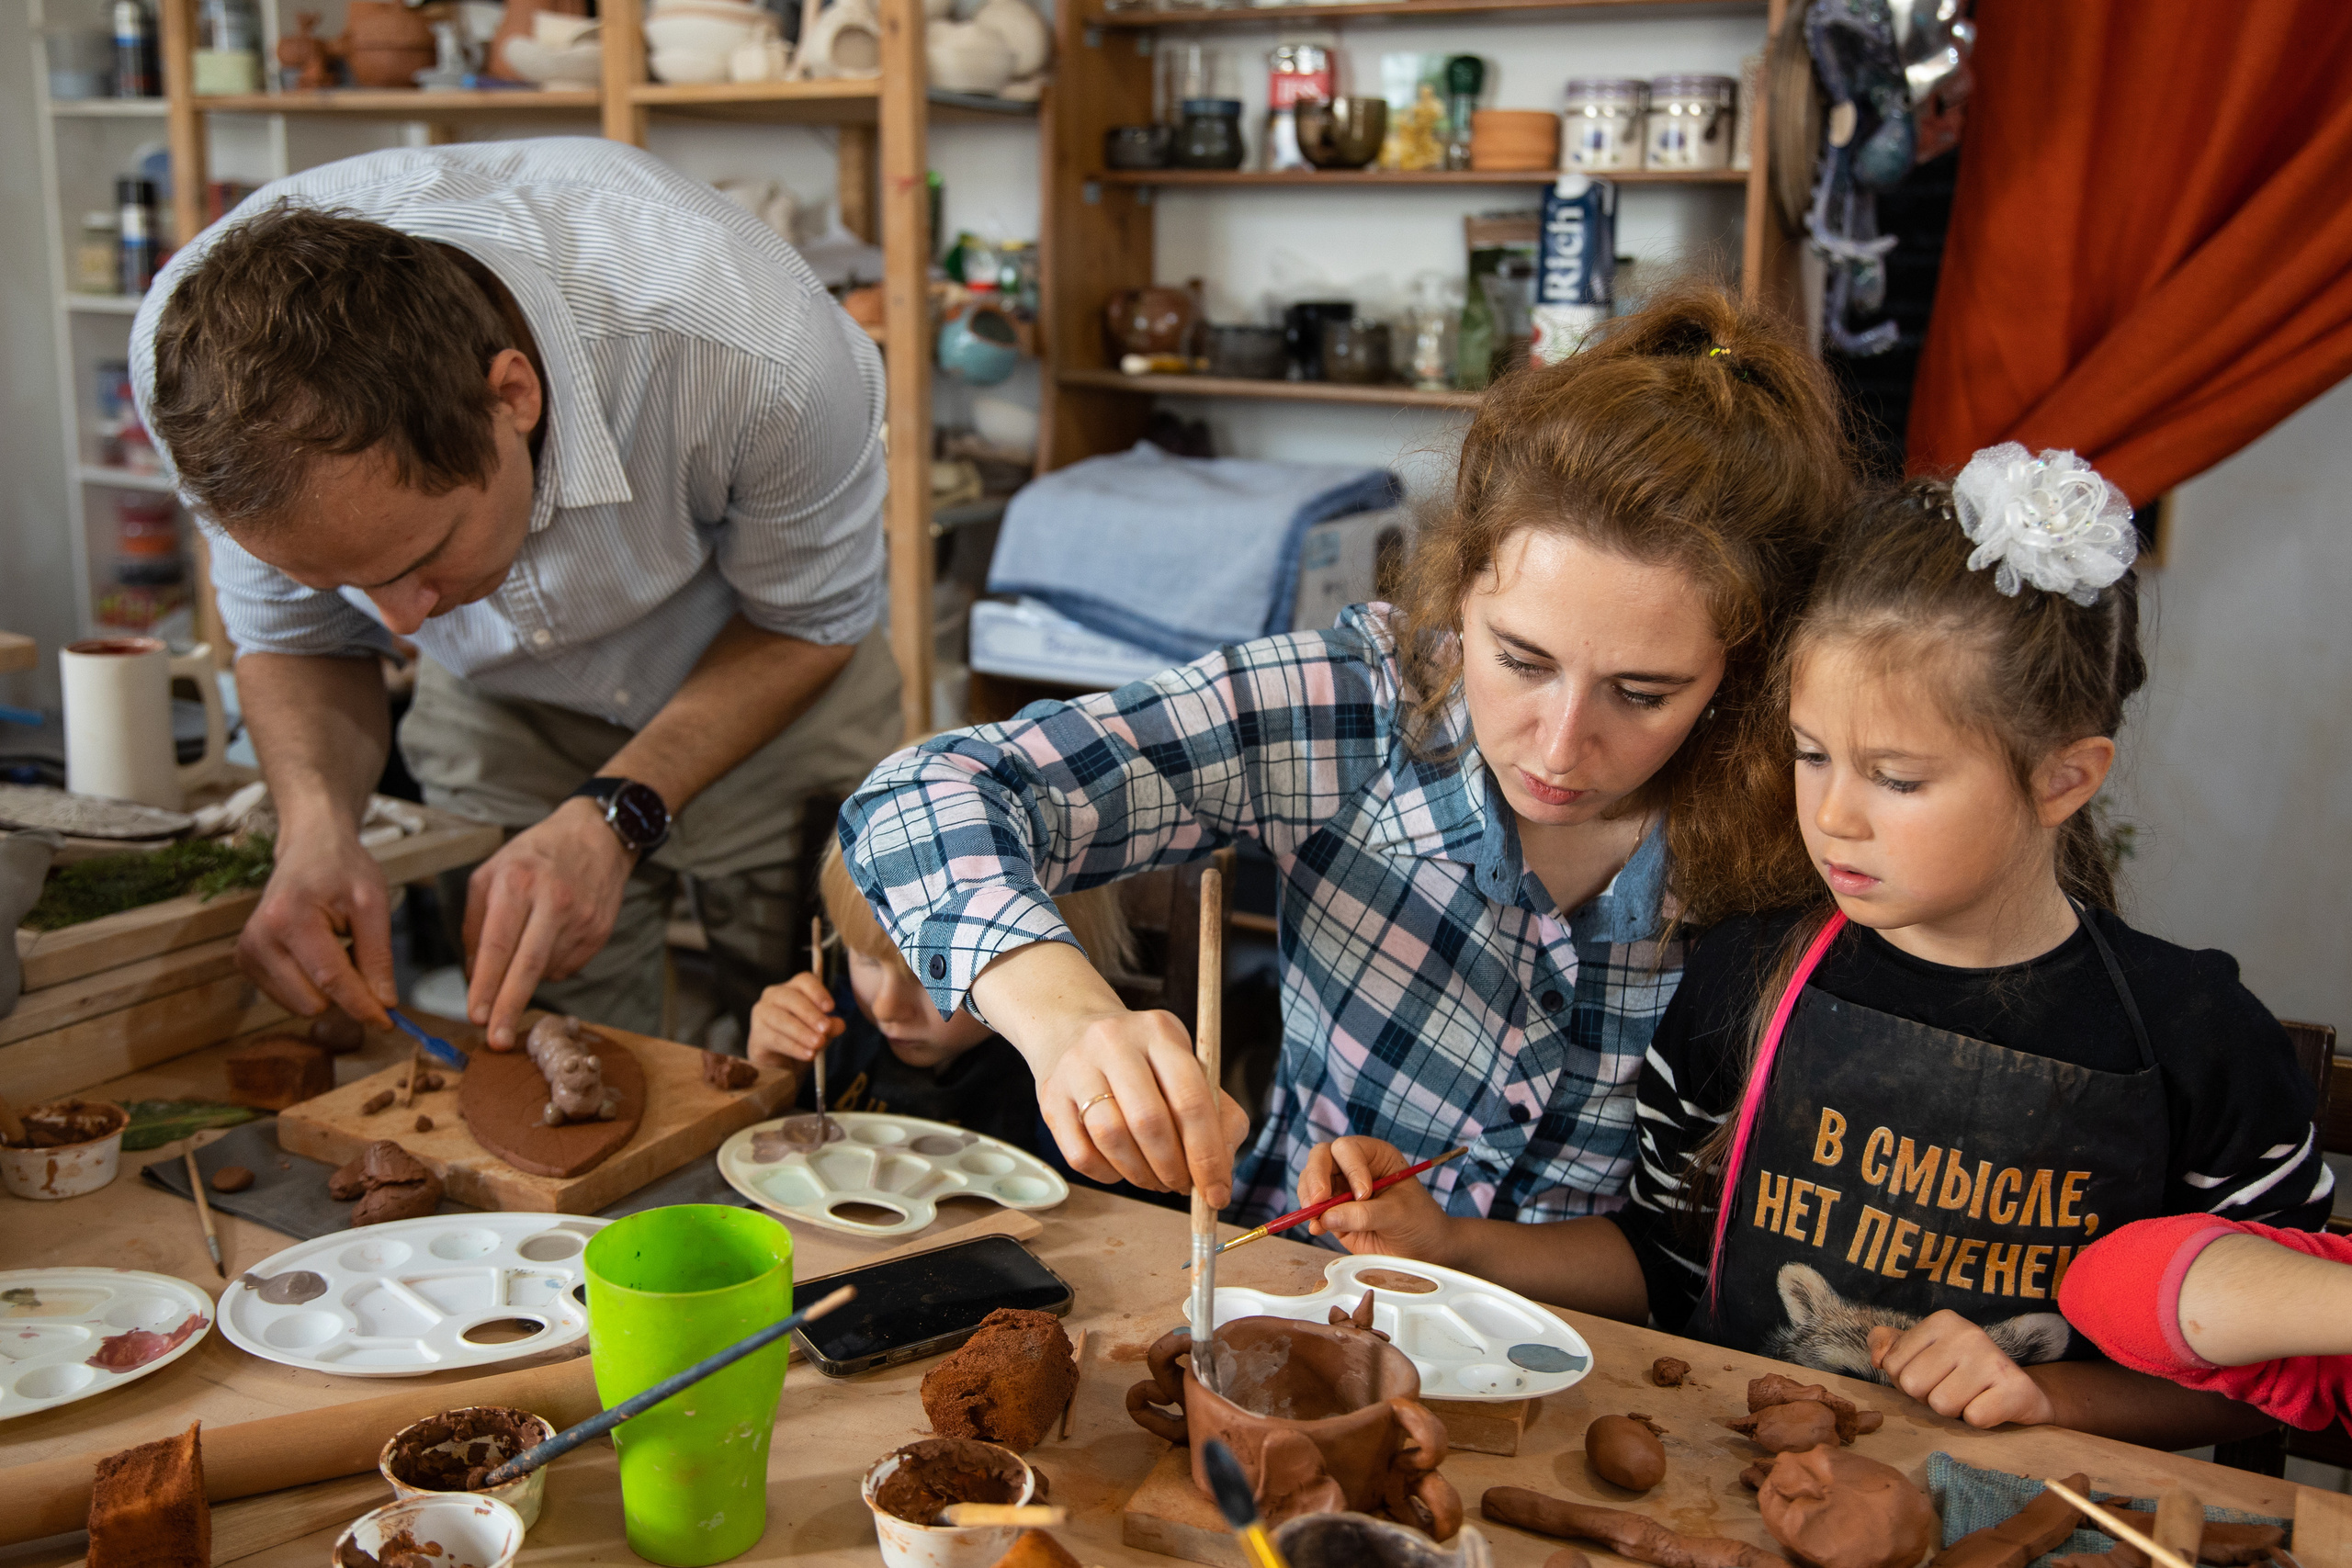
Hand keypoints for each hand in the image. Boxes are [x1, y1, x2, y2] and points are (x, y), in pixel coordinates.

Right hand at [237, 828, 398, 1026]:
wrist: (309, 849)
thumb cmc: (342, 870)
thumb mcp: (373, 903)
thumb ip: (378, 956)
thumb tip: (384, 1004)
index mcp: (290, 918)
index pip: (331, 979)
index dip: (362, 1006)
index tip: (388, 1023)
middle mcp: (259, 939)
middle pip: (314, 1001)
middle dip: (345, 991)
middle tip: (356, 953)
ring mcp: (248, 953)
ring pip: (301, 1005)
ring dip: (327, 987)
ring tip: (333, 947)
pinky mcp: (246, 962)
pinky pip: (289, 999)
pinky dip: (310, 984)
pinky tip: (314, 952)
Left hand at [462, 797, 633, 1048]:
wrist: (596, 836)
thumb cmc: (534, 855)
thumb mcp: (491, 874)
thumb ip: (474, 923)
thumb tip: (472, 975)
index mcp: (517, 883)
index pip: (497, 945)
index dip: (485, 984)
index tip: (474, 1015)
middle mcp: (551, 901)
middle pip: (527, 967)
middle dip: (508, 1007)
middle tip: (496, 1041)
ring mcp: (580, 919)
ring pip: (545, 970)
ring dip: (526, 976)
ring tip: (528, 942)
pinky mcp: (598, 932)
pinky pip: (566, 966)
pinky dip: (549, 965)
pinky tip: (549, 939)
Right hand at [748, 972, 845, 1067]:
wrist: (782, 1063)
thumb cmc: (803, 1039)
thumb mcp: (821, 1031)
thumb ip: (830, 1025)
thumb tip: (839, 1024)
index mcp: (793, 987)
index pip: (804, 980)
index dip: (818, 992)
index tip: (831, 1008)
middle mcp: (774, 995)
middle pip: (792, 998)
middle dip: (811, 1014)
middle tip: (826, 1029)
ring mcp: (762, 1013)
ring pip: (781, 1019)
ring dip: (802, 1032)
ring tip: (818, 1043)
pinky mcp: (757, 1035)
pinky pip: (775, 1038)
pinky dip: (794, 1047)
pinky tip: (808, 1054)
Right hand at [1034, 1008, 1249, 1205]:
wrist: (1070, 1028)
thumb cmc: (1141, 1060)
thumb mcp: (1185, 1065)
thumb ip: (1217, 1113)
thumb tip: (1220, 1169)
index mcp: (1160, 1032)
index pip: (1191, 1099)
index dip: (1207, 1155)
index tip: (1217, 1193)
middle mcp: (1114, 1042)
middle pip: (1149, 1122)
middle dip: (1173, 1169)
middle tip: (1182, 1186)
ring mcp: (1076, 1068)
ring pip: (1112, 1138)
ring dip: (1141, 1175)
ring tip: (1155, 1179)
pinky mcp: (1050, 1097)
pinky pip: (1080, 1155)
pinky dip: (1108, 1175)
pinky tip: (1120, 1168)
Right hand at [1300, 1137, 1459, 1264]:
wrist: (1423, 1250)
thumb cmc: (1419, 1222)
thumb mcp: (1398, 1214)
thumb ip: (1364, 1214)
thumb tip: (1327, 1217)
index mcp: (1375, 1155)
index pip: (1348, 1149)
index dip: (1350, 1168)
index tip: (1363, 1195)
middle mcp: (1354, 1167)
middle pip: (1320, 1158)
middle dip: (1316, 1178)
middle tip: (1319, 1201)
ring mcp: (1340, 1189)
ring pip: (1310, 1181)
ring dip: (1309, 1198)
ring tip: (1318, 1219)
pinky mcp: (1333, 1213)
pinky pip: (1312, 1208)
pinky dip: (1310, 1217)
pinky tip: (1317, 1229)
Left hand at [1870, 1312, 2055, 1427]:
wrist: (2020, 1392)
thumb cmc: (1960, 1372)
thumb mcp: (1920, 1351)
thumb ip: (1887, 1346)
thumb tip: (1877, 1359)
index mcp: (1942, 1321)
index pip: (1893, 1365)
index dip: (1908, 1381)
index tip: (1933, 1376)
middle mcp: (1968, 1333)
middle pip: (1914, 1386)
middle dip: (1927, 1397)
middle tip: (1951, 1389)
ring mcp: (1994, 1359)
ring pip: (1941, 1405)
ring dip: (1953, 1411)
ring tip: (1970, 1397)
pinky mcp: (2015, 1389)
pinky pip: (1973, 1418)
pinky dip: (1978, 1420)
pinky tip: (1989, 1406)